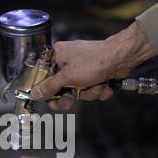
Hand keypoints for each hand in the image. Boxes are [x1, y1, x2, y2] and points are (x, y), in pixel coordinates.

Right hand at [30, 22, 155, 109]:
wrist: (123, 58)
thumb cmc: (95, 61)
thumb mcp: (68, 76)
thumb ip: (49, 86)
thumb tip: (34, 93)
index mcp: (57, 56)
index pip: (44, 77)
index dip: (47, 91)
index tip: (51, 100)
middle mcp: (68, 62)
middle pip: (61, 88)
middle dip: (71, 96)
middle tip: (71, 101)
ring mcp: (82, 69)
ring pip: (78, 92)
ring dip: (88, 93)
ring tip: (96, 85)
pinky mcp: (95, 75)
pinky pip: (91, 90)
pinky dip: (98, 91)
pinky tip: (104, 84)